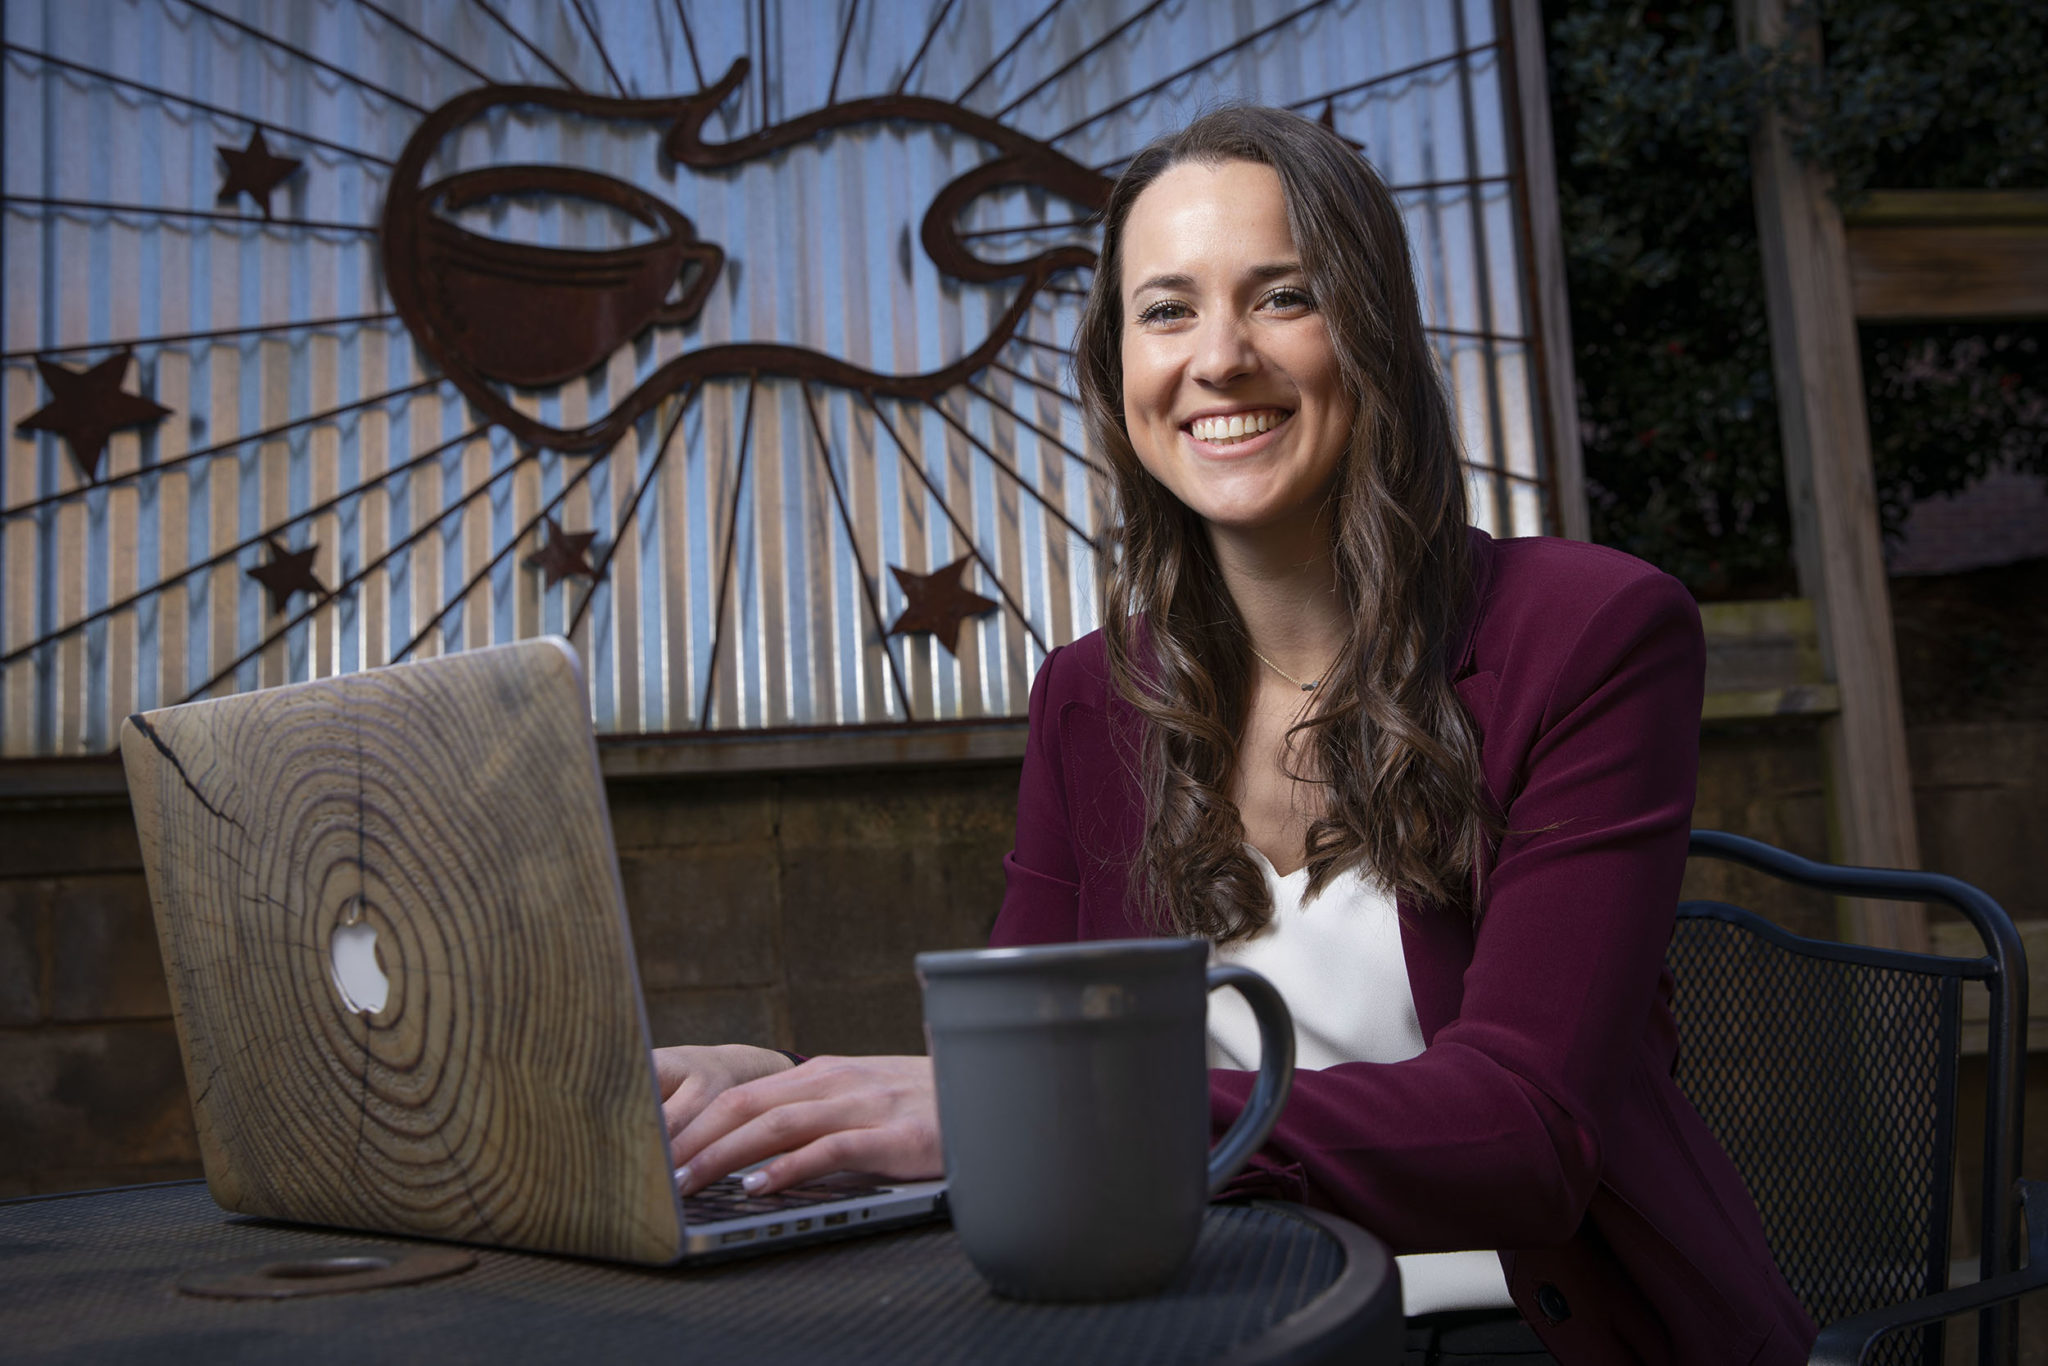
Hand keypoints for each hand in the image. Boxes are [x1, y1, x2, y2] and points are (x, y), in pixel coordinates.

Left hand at [668, 1054, 941, 1197]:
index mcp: (825, 1074)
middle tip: (653, 1171)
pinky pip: (832, 1150)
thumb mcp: (864, 1104)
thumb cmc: (928, 1108)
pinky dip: (790, 1167)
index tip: (655, 1152)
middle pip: (747, 1104)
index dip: (692, 1122)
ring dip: (725, 1155)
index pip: (742, 1095)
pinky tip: (761, 1187)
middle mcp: (838, 1081)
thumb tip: (756, 1158)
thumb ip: (817, 1120)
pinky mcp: (894, 1136)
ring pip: (779, 1124)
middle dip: (694, 1139)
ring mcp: (866, 1105)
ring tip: (688, 1183)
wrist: (998, 1095)